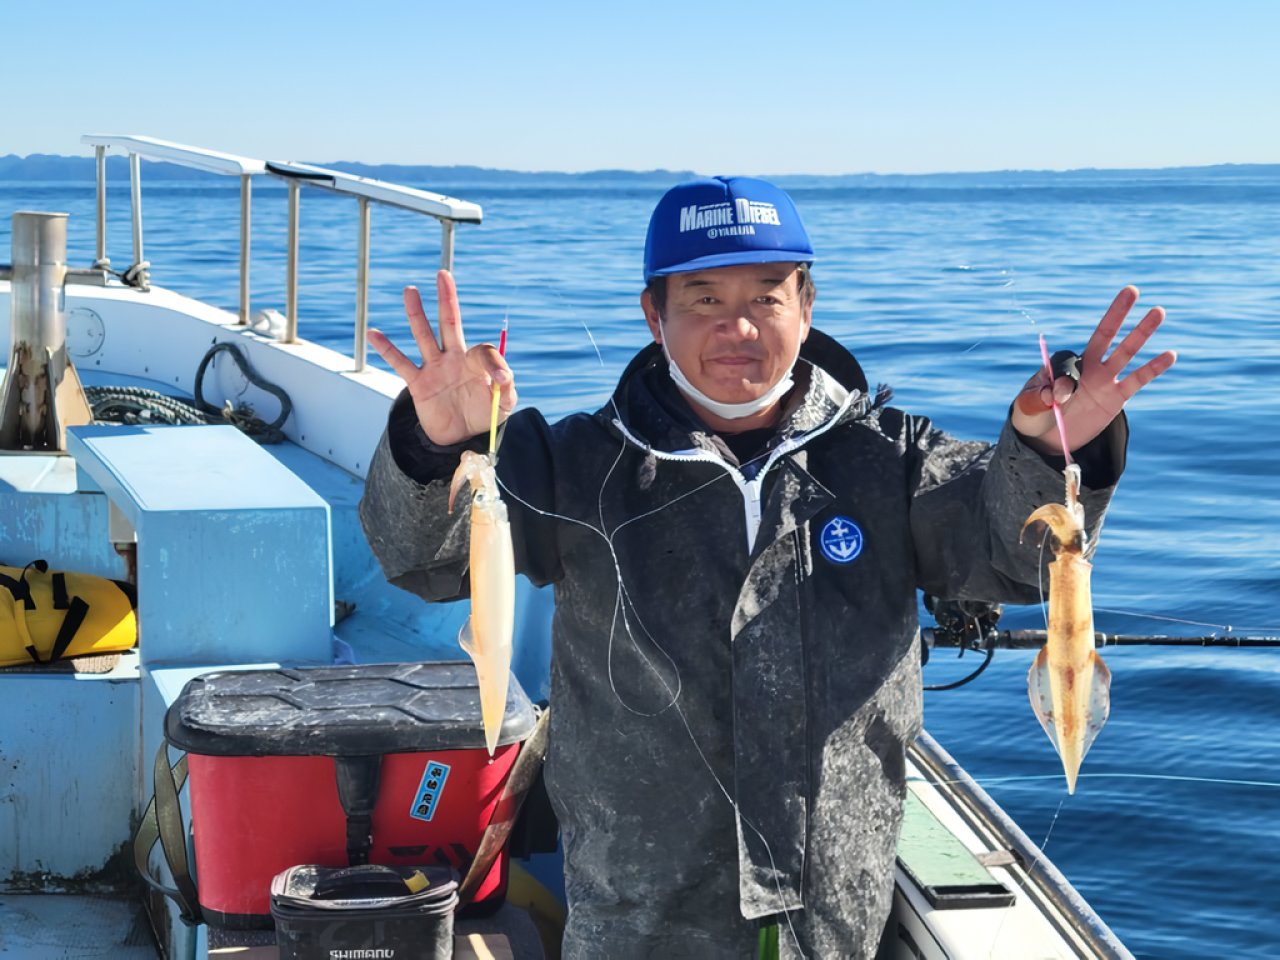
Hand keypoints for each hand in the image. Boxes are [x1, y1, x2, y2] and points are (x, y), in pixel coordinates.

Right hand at [369, 270, 515, 445]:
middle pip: (450, 324)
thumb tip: (502, 377)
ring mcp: (435, 368)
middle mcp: (454, 358)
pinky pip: (401, 363)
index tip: (500, 381)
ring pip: (424, 335)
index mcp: (477, 362)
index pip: (484, 351)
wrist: (462, 436)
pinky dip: (387, 349)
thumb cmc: (484, 413)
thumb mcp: (505, 403)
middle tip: (443, 274)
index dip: (493, 364)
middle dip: (447, 300)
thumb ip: (506, 388)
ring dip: (417, 314)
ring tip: (411, 291)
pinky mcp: (419, 383)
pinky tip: (375, 333)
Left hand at [1011, 286, 1176, 453]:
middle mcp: (1086, 367)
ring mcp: (1103, 380)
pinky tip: (1170, 354)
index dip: (1063, 379)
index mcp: (1062, 365)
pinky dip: (1153, 368)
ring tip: (1158, 311)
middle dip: (1116, 314)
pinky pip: (1137, 380)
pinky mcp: (1116, 397)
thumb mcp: (1027, 406)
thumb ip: (1040, 397)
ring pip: (1125, 352)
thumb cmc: (1033, 415)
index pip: (1067, 360)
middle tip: (1131, 290)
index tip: (1054, 399)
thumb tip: (1058, 391)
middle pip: (1104, 335)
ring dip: (1141, 332)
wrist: (1048, 438)